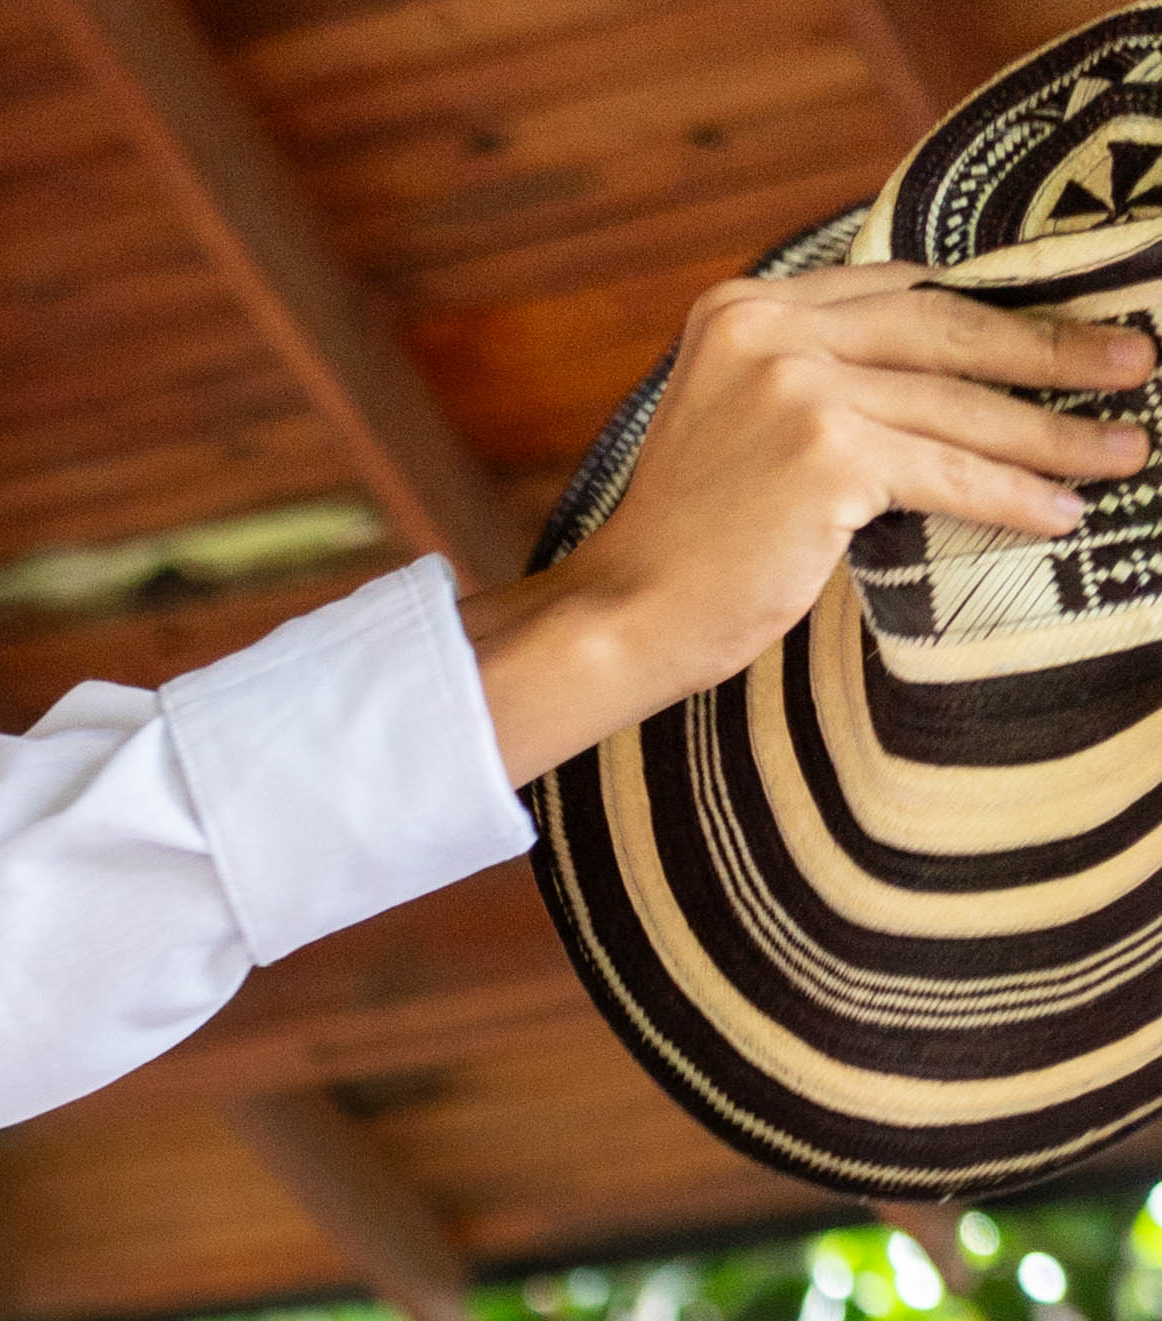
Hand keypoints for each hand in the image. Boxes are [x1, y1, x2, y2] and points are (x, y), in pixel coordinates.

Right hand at [463, 264, 1155, 784]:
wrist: (617, 621)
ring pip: (958, 404)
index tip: (1051, 336)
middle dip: (1050, 350)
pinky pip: (947, 470)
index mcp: (743, 306)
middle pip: (945, 328)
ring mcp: (799, 385)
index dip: (986, 315)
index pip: (898, 292)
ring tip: (1120, 450)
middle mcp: (771, 327)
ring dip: (1053, 431)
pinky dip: (1012, 493)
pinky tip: (1060, 512)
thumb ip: (806, 383)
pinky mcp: (826, 452)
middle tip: (1132, 364)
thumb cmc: (680, 554)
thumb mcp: (732, 429)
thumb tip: (931, 389)